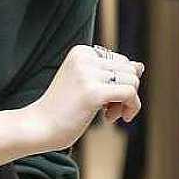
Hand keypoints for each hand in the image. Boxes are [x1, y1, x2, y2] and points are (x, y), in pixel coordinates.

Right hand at [28, 45, 144, 150]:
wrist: (38, 127)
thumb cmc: (62, 109)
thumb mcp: (88, 85)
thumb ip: (112, 74)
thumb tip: (140, 66)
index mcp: (82, 51)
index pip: (122, 61)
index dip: (120, 83)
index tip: (107, 101)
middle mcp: (85, 57)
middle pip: (130, 70)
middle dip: (126, 92)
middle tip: (111, 110)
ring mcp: (88, 74)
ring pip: (133, 81)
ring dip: (127, 102)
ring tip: (109, 115)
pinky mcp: (93, 92)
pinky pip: (130, 94)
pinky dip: (130, 108)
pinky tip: (111, 119)